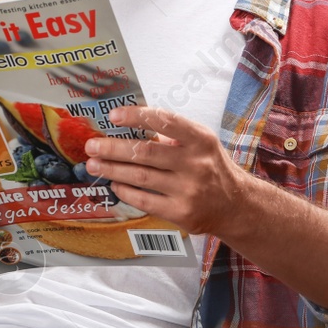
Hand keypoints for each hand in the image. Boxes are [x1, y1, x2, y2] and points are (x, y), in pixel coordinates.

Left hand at [81, 105, 251, 236]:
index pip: (165, 121)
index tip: (112, 115)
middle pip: (146, 152)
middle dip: (113, 148)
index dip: (137, 116)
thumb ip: (172, 134)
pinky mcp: (181, 212)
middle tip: (92, 145)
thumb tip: (128, 124)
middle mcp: (196, 163)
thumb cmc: (211, 168)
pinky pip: (145, 200)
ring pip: (141, 177)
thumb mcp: (201, 143)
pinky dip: (125, 191)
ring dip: (112, 169)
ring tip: (93, 164)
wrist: (236, 206)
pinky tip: (114, 183)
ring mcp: (189, 190)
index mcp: (201, 139)